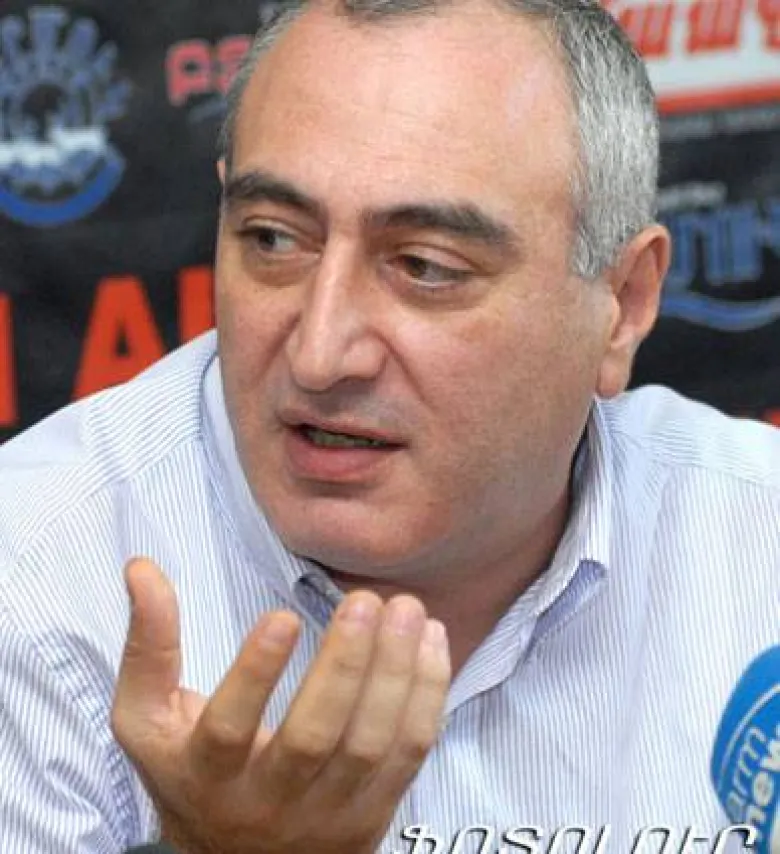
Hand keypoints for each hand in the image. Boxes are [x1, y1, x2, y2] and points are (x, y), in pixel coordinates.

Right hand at [111, 557, 450, 853]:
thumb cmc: (192, 772)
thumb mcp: (148, 718)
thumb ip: (148, 647)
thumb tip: (141, 568)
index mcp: (208, 774)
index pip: (229, 730)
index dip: (254, 675)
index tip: (282, 615)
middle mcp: (270, 801)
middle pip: (314, 737)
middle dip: (346, 665)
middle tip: (365, 600)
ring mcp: (329, 813)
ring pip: (373, 745)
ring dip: (396, 673)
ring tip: (406, 609)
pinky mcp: (374, 811)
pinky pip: (411, 754)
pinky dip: (426, 695)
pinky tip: (430, 639)